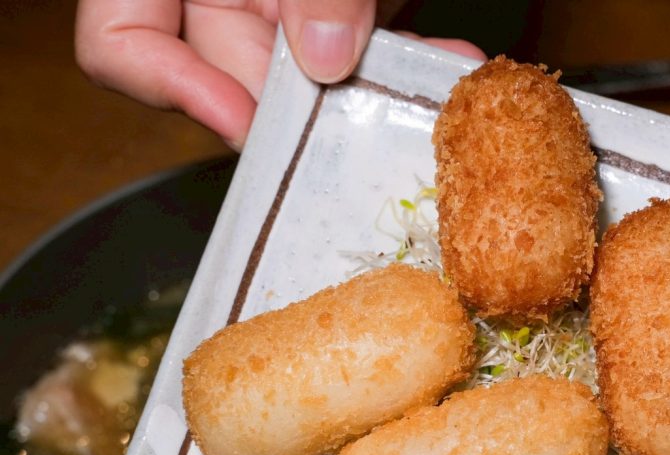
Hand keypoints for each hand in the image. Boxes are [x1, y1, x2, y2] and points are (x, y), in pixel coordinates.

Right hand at [75, 1, 483, 148]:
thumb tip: (325, 56)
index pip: (122, 36)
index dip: (169, 85)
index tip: (246, 119)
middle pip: (230, 69)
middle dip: (300, 106)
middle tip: (362, 128)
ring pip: (310, 74)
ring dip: (368, 92)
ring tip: (428, 89)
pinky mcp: (339, 3)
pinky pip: (361, 53)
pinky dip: (401, 62)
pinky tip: (447, 61)